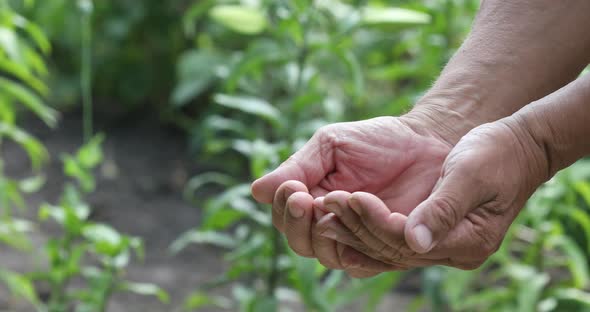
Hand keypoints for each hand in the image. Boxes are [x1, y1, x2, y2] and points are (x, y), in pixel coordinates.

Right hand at [251, 115, 451, 275]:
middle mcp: (331, 226)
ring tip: (337, 206)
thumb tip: (257, 190)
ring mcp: (358, 240)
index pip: (284, 218)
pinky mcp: (388, 250)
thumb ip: (298, 167)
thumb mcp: (330, 145)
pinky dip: (360, 247)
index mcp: (312, 201)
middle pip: (300, 243)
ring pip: (328, 256)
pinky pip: (366, 263)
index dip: (283, 208)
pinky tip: (364, 222)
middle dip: (298, 224)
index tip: (293, 188)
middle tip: (307, 199)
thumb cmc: (376, 140)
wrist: (427, 142)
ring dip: (326, 234)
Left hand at [326, 118, 548, 270]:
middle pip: (394, 249)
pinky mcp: (432, 235)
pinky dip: (366, 229)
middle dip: (358, 226)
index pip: (409, 242)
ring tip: (324, 211)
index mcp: (469, 240)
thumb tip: (415, 241)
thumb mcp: (471, 173)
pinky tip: (341, 220)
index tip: (351, 197)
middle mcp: (454, 251)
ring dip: (355, 230)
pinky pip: (393, 241)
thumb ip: (443, 208)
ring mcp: (443, 247)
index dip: (377, 221)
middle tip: (327, 203)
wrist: (515, 148)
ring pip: (389, 248)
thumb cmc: (497, 153)